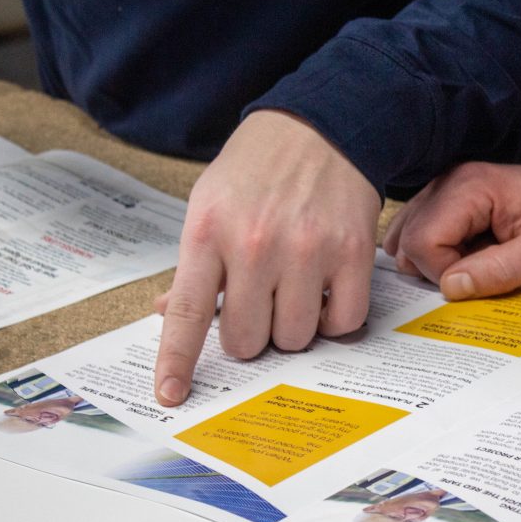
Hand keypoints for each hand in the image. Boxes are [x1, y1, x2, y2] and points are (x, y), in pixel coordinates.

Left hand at [154, 110, 380, 406]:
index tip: (171, 396)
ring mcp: (307, 250)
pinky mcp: (352, 254)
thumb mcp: (209, 202)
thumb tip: (168, 313)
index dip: (178, 361)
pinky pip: (343, 322)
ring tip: (294, 291)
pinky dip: (333, 319)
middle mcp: (256, 244)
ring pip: (296, 338)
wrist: (322, 125)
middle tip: (259, 305)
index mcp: (209, 232)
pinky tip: (324, 292)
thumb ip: (193, 264)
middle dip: (252, 335)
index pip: (189, 312)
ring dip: (293, 327)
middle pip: (248, 340)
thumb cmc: (259, 168)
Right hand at [383, 158, 520, 299]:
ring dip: (435, 264)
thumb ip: (498, 270)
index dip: (441, 274)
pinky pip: (423, 235)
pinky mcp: (449, 203)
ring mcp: (446, 190)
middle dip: (436, 270)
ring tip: (476, 264)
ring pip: (409, 239)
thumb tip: (451, 287)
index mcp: (469, 188)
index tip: (476, 283)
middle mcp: (449, 183)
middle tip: (478, 274)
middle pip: (408, 240)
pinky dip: (439, 256)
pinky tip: (469, 258)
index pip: (421, 241)